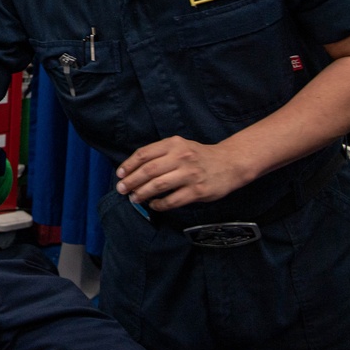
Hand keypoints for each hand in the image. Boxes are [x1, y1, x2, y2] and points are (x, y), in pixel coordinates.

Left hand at [115, 136, 246, 210]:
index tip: (120, 174)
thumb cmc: (199, 155)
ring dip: (142, 193)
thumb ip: (160, 154)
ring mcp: (190, 174)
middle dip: (131, 181)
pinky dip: (159, 204)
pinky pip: (172, 200)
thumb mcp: (180, 146)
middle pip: (148, 170)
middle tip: (121, 189)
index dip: (129, 165)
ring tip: (135, 198)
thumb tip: (134, 169)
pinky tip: (154, 205)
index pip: (144, 154)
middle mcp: (181, 157)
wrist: (230, 163)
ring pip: (158, 185)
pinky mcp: (197, 191)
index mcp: (173, 144)